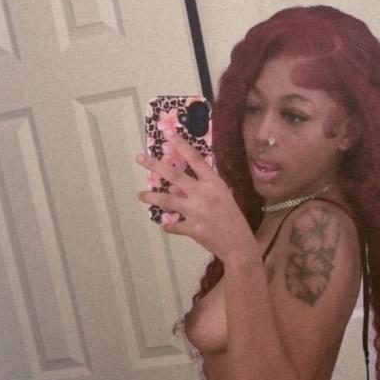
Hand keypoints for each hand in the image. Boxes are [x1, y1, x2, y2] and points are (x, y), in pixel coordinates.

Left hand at [136, 135, 255, 260]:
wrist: (239, 245)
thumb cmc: (233, 219)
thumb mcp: (224, 197)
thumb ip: (204, 188)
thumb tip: (179, 185)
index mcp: (214, 184)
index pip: (195, 159)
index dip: (181, 145)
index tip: (168, 134)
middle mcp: (203, 194)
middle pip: (174, 175)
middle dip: (155, 165)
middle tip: (140, 158)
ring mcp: (196, 212)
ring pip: (167, 199)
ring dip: (151, 196)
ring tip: (140, 195)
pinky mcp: (192, 229)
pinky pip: (174, 225)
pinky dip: (168, 225)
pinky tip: (165, 225)